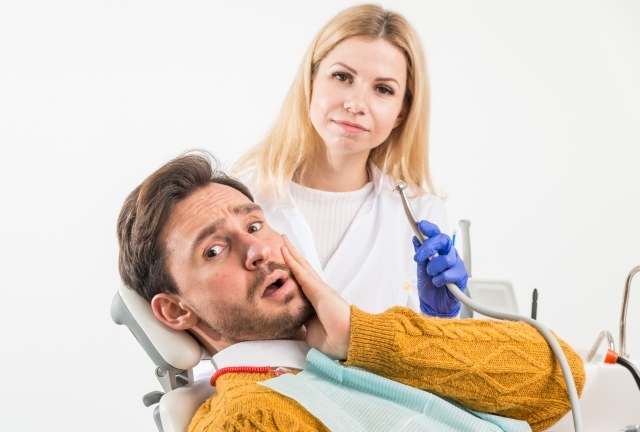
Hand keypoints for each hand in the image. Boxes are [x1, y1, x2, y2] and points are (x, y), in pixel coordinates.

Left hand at [281, 235, 350, 359]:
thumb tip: (296, 324)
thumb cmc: (335, 340)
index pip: (302, 284)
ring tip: (283, 240)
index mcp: (318, 303)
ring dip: (292, 253)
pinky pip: (300, 272)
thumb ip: (304, 325)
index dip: (294, 272)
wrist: (349, 340)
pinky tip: (284, 250)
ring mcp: (319, 288)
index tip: (286, 265)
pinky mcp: (317, 289)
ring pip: (301, 266)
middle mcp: (319, 292)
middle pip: (303, 270)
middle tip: (284, 243)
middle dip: (293, 256)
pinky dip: (292, 260)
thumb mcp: (313, 332)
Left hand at [412, 220, 467, 317]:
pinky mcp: (462, 277)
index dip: (430, 228)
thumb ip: (420, 253)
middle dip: (429, 247)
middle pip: (443, 240)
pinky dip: (440, 279)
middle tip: (419, 257)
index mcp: (440, 250)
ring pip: (445, 259)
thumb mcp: (420, 268)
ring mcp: (456, 265)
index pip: (437, 234)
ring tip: (431, 275)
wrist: (434, 305)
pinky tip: (438, 283)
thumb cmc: (429, 285)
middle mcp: (449, 254)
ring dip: (433, 268)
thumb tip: (415, 238)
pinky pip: (449, 274)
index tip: (420, 225)